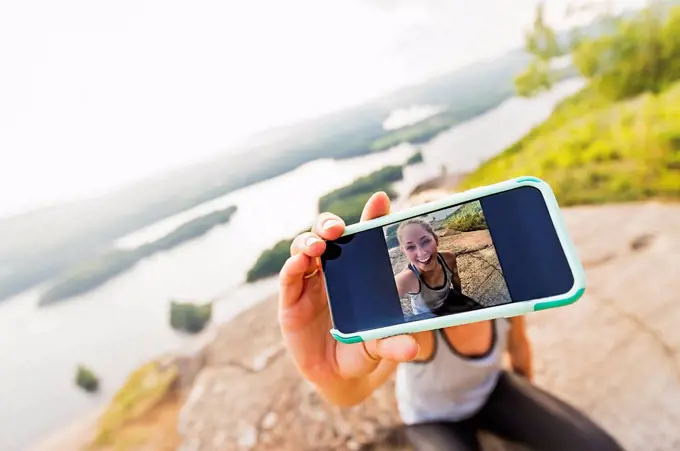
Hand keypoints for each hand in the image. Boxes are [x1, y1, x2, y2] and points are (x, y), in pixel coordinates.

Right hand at [278, 192, 418, 405]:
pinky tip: (299, 263)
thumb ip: (394, 341)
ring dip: (308, 242)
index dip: (370, 216)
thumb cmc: (363, 349)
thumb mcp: (381, 344)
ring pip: (302, 249)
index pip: (362, 237)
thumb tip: (414, 346)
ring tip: (318, 246)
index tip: (380, 201)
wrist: (339, 376)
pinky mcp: (291, 301)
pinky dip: (292, 267)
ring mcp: (309, 283)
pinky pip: (289, 278)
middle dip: (328, 224)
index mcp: (357, 270)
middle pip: (324, 235)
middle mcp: (331, 270)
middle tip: (336, 229)